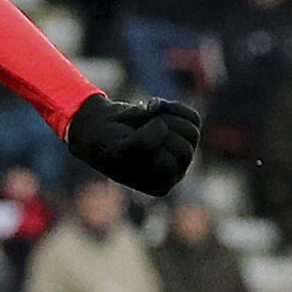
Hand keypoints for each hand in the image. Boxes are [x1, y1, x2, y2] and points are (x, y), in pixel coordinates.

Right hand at [64, 93, 201, 196]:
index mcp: (160, 183)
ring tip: (146, 119)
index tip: (128, 144)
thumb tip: (165, 124)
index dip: (149, 146)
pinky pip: (192, 117)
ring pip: (192, 131)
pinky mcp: (184, 132)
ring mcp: (182, 151)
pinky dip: (171, 107)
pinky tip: (153, 109)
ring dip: (165, 118)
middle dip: (160, 132)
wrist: (100, 127)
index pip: (168, 164)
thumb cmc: (107, 144)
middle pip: (185, 148)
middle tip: (138, 129)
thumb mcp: (119, 150)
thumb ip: (144, 144)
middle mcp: (175, 170)